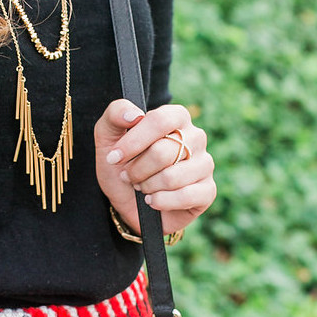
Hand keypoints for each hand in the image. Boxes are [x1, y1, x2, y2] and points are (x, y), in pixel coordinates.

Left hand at [94, 100, 215, 235]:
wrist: (129, 203)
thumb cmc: (122, 166)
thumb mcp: (108, 137)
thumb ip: (116, 114)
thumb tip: (134, 115)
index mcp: (177, 117)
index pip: (159, 120)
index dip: (134, 142)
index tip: (114, 157)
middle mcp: (196, 137)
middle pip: (163, 152)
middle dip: (137, 169)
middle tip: (128, 176)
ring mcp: (205, 164)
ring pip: (172, 177)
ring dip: (147, 186)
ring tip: (141, 187)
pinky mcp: (208, 191)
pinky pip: (185, 196)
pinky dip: (161, 201)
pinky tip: (153, 201)